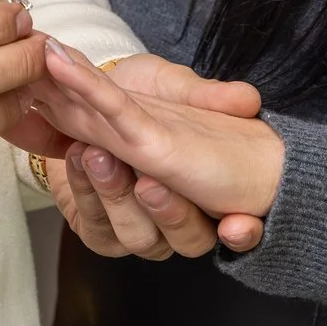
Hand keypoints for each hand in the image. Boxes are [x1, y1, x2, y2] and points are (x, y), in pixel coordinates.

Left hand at [28, 37, 285, 223]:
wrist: (80, 95)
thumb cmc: (138, 94)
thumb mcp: (171, 84)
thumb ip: (205, 94)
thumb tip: (249, 99)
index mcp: (210, 191)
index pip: (242, 228)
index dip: (244, 233)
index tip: (237, 224)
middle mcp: (180, 220)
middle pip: (190, 241)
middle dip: (170, 213)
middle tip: (149, 182)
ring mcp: (141, 230)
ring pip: (140, 238)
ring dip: (118, 197)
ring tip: (98, 156)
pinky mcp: (100, 231)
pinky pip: (98, 230)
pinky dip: (86, 193)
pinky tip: (78, 156)